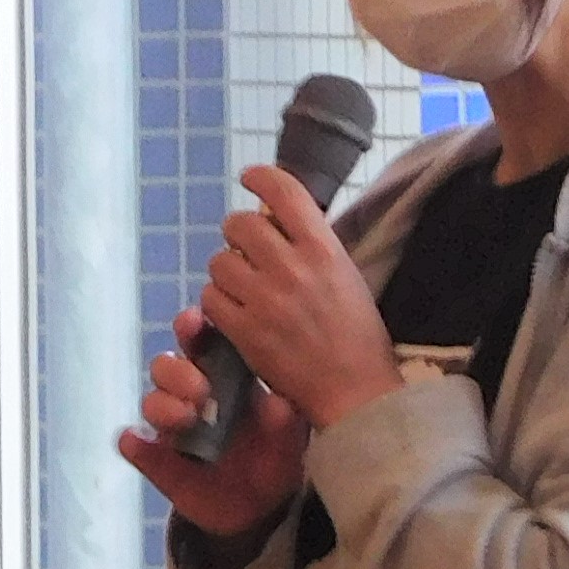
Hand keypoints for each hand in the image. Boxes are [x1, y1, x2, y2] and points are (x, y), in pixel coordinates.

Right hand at [120, 300, 314, 544]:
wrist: (262, 509)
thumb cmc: (275, 456)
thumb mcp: (289, 440)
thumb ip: (283, 422)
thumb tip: (278, 404)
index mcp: (223, 375)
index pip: (200, 340)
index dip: (191, 327)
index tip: (194, 326)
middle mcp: (190, 395)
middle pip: (166, 366)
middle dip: (178, 372)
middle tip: (201, 391)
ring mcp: (172, 427)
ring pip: (151, 401)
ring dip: (162, 405)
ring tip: (185, 420)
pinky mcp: (158, 460)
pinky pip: (135, 446)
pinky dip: (134, 443)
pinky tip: (136, 443)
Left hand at [196, 164, 400, 432]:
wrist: (355, 391)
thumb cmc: (357, 334)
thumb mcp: (345, 275)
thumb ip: (313, 244)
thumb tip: (277, 217)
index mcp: (324, 248)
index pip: (284, 191)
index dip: (260, 176)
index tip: (249, 178)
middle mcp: (293, 267)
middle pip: (239, 224)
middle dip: (237, 235)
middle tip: (245, 251)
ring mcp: (265, 299)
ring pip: (219, 261)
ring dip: (226, 271)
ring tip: (242, 288)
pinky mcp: (245, 331)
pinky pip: (211, 299)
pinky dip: (217, 303)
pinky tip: (234, 313)